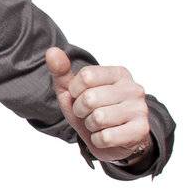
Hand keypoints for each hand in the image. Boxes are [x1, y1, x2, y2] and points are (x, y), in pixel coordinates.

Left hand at [45, 47, 154, 164]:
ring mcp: (140, 109)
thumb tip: (51, 51)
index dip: (75, 91)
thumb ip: (62, 72)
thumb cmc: (93, 113)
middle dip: (81, 111)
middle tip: (89, 114)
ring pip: (98, 118)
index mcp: (118, 74)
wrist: (115, 142)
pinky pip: (106, 137)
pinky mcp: (141, 130)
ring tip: (99, 125)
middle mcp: (133, 88)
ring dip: (90, 126)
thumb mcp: (74, 92)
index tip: (81, 97)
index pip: (86, 76)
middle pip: (90, 98)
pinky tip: (107, 137)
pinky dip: (98, 140)